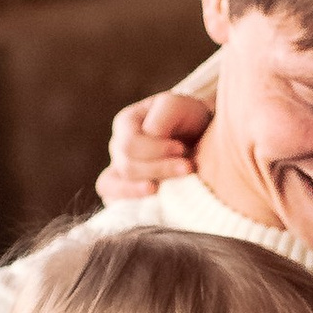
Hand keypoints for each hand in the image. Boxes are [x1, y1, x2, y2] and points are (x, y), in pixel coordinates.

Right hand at [97, 85, 214, 203]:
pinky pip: (113, 203)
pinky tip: (150, 204)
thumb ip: (162, 118)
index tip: (183, 149)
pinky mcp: (124, 194)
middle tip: (188, 168)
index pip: (130, 143)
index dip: (156, 149)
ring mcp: (119, 172)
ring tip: (158, 191)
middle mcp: (118, 148)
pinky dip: (127, 204)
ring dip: (138, 190)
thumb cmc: (188, 119)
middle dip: (158, 169)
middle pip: (126, 166)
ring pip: (111, 185)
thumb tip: (150, 136)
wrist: (201, 138)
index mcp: (126, 124)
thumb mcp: (178, 107)